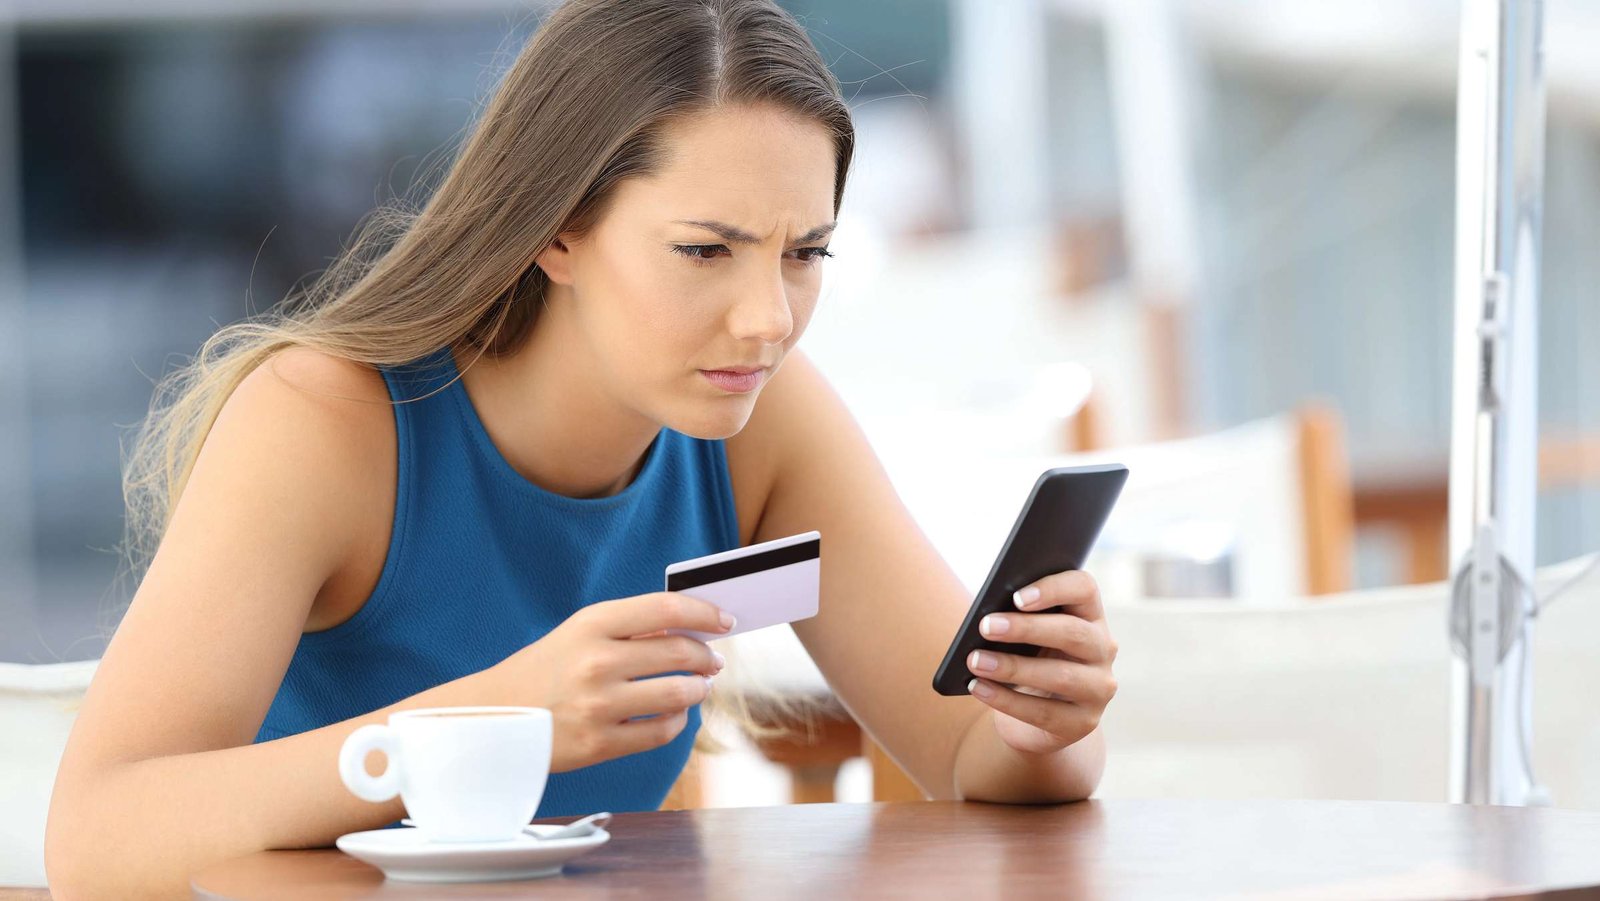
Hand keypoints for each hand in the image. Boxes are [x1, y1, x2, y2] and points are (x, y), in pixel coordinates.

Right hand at [487, 592, 734, 772]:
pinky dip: (678, 721)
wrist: (491, 716)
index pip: (667, 609)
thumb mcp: (579, 634)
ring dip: (698, 690)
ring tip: (698, 687)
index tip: (724, 620)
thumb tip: (692, 630)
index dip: (705, 613)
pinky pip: (662, 731)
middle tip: (712, 660)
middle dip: (707, 657)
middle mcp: (597, 661)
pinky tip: (675, 714)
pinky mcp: (599, 744)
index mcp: (592, 623)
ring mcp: (599, 704)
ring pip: (679, 694)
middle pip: (680, 653)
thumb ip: (630, 628)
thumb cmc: (544, 670)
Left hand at [964, 570, 1117, 755]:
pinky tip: (978, 688)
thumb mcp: (1024, 637)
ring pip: (1061, 676)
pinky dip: (1006, 700)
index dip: (1054, 588)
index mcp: (1089, 615)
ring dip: (1012, 668)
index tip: (1017, 596)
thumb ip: (1016, 620)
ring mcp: (1099, 688)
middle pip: (1073, 632)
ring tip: (975, 661)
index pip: (1084, 589)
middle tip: (985, 626)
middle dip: (1026, 629)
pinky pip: (1044, 712)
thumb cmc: (1025, 660)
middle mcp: (1102, 648)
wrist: (1034, 716)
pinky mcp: (1084, 723)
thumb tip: (988, 620)